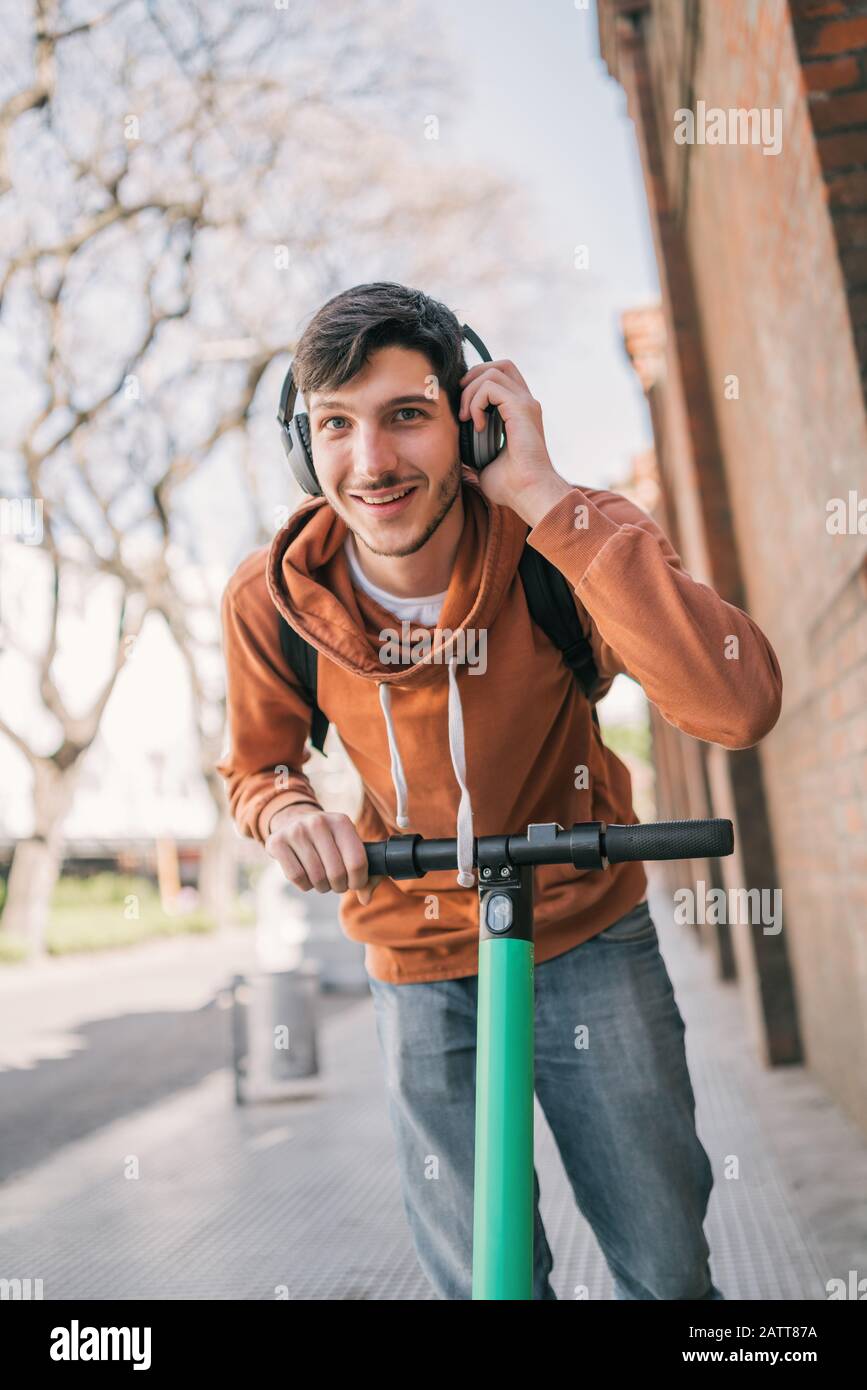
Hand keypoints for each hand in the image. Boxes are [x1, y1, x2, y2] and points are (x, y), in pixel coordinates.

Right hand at [266, 804, 382, 905]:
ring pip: (317, 878)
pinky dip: (305, 885)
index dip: (358, 881)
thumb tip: (366, 899)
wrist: (293, 820)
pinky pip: (297, 877)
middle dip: (339, 886)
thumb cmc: (328, 840)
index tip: (354, 883)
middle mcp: (318, 822)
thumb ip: (363, 871)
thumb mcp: (347, 845)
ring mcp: (296, 831)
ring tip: (322, 880)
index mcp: (341, 821)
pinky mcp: (277, 842)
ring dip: (322, 887)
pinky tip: (307, 876)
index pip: (357, 861)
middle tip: (337, 883)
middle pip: (337, 873)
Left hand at [458, 359, 567, 519]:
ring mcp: (526, 403)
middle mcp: (526, 403)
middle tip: (462, 405)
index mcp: (520, 412)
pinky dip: (476, 402)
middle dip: (473, 377)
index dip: (478, 384)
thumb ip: (472, 449)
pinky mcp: (521, 408)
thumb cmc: (512, 486)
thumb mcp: (484, 464)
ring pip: (492, 372)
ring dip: (471, 392)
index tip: (464, 410)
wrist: (529, 494)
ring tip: (466, 418)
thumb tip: (454, 448)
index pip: (501, 378)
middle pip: (500, 366)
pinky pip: (490, 387)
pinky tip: (476, 425)